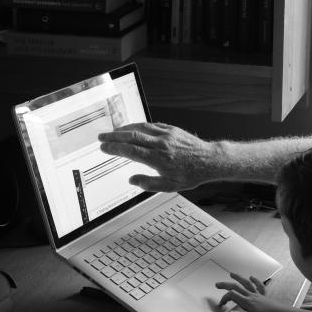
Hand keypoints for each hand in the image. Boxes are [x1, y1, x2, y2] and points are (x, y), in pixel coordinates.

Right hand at [98, 122, 223, 191]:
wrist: (209, 160)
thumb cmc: (190, 174)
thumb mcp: (169, 186)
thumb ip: (148, 183)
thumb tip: (132, 180)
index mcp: (158, 159)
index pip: (130, 151)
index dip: (115, 149)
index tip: (104, 148)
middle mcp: (161, 144)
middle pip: (132, 137)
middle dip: (114, 136)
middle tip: (101, 137)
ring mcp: (166, 135)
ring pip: (140, 128)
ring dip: (124, 129)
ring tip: (113, 132)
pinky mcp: (171, 129)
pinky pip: (151, 125)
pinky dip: (139, 126)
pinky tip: (132, 128)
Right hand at [217, 273, 284, 311]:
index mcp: (246, 301)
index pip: (232, 296)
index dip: (224, 298)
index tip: (221, 305)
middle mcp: (251, 295)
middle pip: (236, 287)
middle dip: (226, 285)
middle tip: (217, 284)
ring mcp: (257, 294)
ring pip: (246, 283)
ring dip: (238, 278)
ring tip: (232, 274)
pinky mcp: (263, 295)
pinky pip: (259, 286)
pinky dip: (255, 280)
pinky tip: (252, 277)